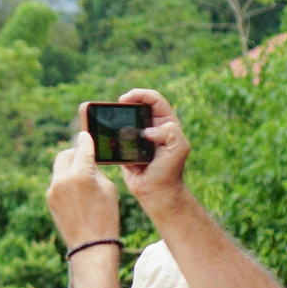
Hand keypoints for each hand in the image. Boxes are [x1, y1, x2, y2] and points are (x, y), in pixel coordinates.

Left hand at [47, 131, 122, 247]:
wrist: (90, 244)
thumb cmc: (106, 216)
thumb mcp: (107, 188)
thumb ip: (94, 170)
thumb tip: (87, 161)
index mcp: (80, 175)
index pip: (82, 149)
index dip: (85, 141)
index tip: (85, 135)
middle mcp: (62, 180)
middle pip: (64, 155)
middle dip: (74, 153)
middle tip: (84, 155)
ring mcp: (52, 190)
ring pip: (59, 169)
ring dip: (70, 167)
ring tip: (83, 176)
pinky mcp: (49, 200)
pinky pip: (57, 183)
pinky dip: (66, 181)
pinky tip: (77, 190)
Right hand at [113, 89, 191, 208]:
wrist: (156, 192)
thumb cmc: (169, 171)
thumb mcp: (178, 148)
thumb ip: (169, 132)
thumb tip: (148, 130)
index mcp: (166, 123)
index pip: (154, 100)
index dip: (140, 95)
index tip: (126, 99)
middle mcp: (152, 127)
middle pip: (137, 107)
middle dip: (126, 104)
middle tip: (116, 107)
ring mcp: (138, 138)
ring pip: (125, 122)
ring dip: (117, 121)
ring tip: (110, 122)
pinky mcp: (126, 148)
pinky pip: (116, 137)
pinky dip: (111, 136)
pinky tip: (108, 138)